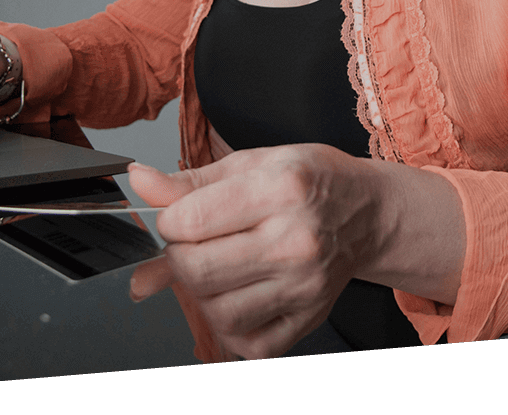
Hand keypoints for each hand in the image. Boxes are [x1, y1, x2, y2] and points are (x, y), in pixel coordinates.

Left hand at [125, 147, 386, 359]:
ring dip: (202, 295)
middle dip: (178, 259)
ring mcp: (304, 286)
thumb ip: (190, 181)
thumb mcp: (253, 162)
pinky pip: (248, 344)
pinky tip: (239, 298)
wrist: (367, 212)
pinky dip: (230, 328)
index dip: (169, 222)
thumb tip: (139, 184)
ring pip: (216, 312)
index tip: (181, 218)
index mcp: (280, 189)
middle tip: (195, 245)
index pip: (189, 221)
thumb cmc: (312, 181)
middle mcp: (295, 241)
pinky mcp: (308, 318)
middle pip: (196, 272)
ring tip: (220, 270)